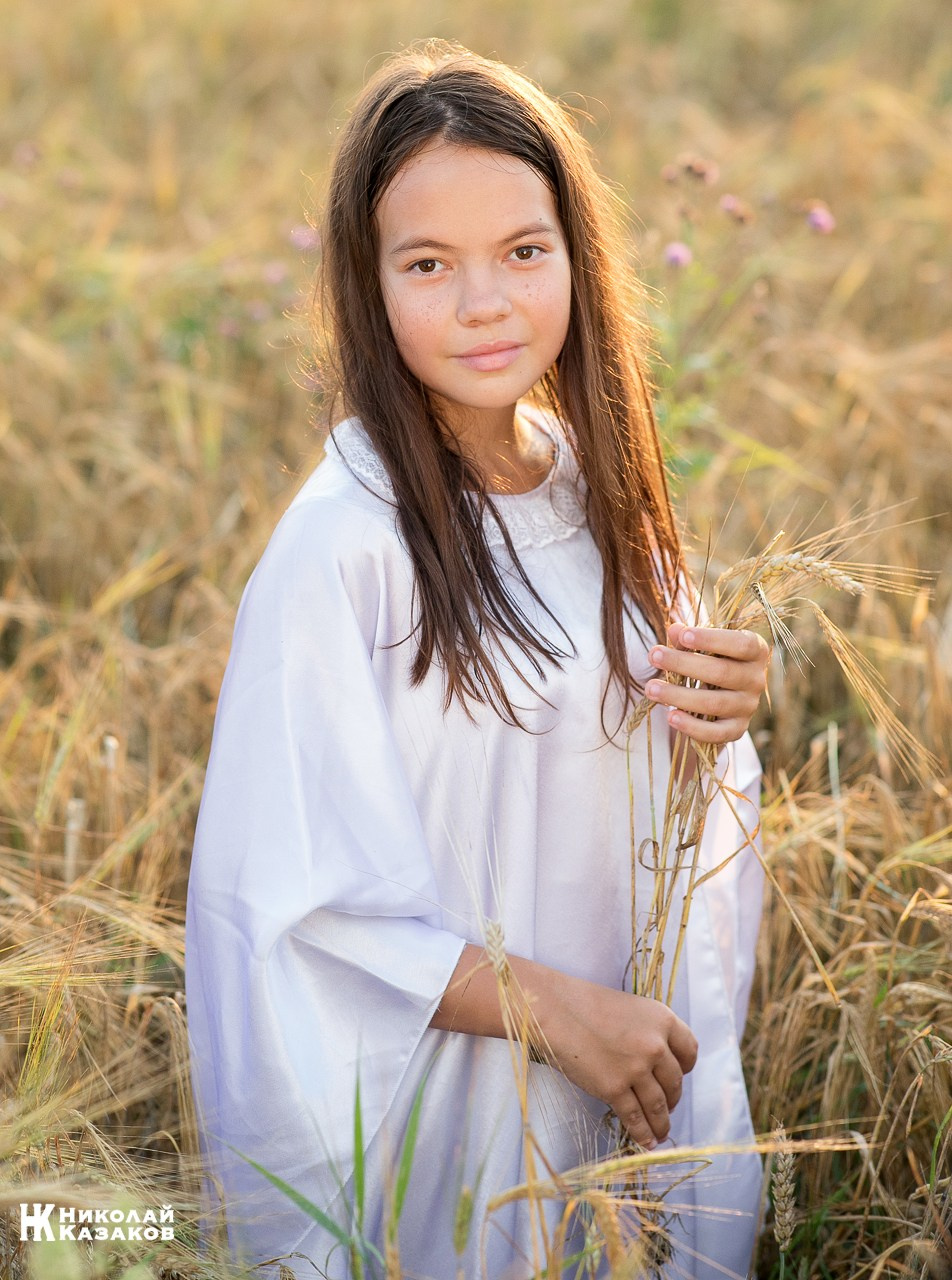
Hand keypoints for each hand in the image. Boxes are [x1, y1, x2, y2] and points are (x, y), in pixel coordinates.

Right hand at [541, 976, 697, 1147]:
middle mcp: (655, 1045)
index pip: (690, 1051)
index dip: (686, 1068)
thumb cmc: (589, 1005)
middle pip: (675, 1082)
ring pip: (658, 1105)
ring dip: (661, 1123)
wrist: (558, 1010)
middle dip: (673, 1100)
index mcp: (663, 1020)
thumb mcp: (632, 1008)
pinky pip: (634, 1117)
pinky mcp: (614, 1088)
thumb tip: (660, 1064)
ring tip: (660, 1134)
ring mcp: (635, 1069)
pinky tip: (646, 1141)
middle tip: (668, 1108)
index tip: (679, 1077)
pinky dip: (642, 1134)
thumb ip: (651, 1032)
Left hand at [645, 621, 769, 745]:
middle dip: (684, 664)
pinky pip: (717, 733)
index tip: (683, 635)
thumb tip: (674, 630)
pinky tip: (670, 717)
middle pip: (722, 673)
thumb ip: (687, 637)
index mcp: (755, 652)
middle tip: (654, 656)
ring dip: (679, 696)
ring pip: (714, 703)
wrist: (723, 693)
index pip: (740, 644)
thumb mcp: (702, 644)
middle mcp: (756, 680)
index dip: (712, 640)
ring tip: (651, 688)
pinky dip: (692, 727)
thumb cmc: (712, 659)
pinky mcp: (737, 729)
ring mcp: (748, 706)